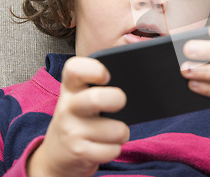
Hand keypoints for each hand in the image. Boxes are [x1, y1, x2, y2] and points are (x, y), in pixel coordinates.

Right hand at [27, 57, 128, 176]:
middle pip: (97, 99)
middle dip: (117, 100)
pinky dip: (116, 149)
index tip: (106, 76)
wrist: (58, 154)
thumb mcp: (83, 97)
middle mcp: (68, 107)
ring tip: (114, 131)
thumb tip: (138, 84)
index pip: (75, 69)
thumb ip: (103, 86)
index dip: (93, 69)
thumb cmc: (81, 118)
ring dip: (122, 132)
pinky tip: (107, 145)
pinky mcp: (78, 152)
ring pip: (116, 130)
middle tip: (121, 103)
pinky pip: (113, 150)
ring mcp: (71, 131)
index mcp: (71, 88)